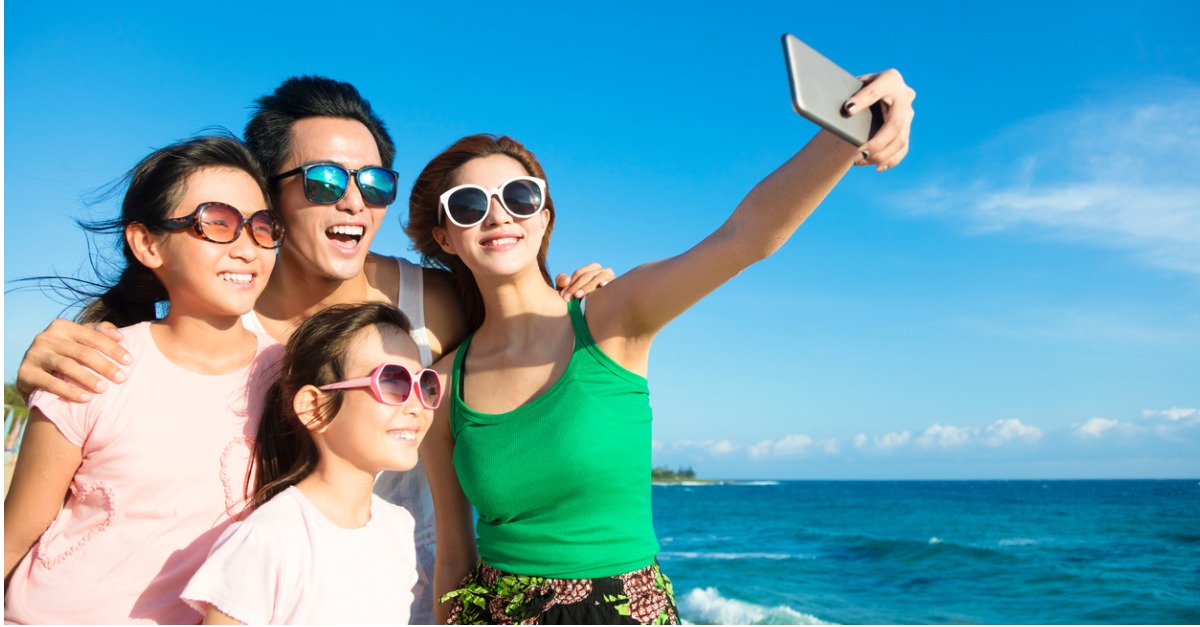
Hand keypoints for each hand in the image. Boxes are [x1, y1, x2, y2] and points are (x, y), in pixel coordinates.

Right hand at [16, 319, 131, 402]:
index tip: (130, 361)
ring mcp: (34, 354)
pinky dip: (70, 391)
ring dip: (88, 378)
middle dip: (104, 366)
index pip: (93, 336)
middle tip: (122, 378)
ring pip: (67, 365)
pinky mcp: (25, 372)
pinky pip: (51, 382)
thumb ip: (98, 333)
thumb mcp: (79, 341)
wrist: (32, 375)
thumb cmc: (65, 355)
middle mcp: (46, 337)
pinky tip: (86, 398)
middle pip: (82, 352)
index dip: (113, 348)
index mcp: (62, 326)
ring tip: (104, 389)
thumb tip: (120, 336)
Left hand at [555, 263, 614, 300]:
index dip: (570, 283)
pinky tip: (601, 286)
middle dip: (576, 286)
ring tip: (578, 295)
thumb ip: (561, 281)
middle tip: (568, 298)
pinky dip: (606, 282)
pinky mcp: (617, 286)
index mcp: (592, 269)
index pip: (579, 273)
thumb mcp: (567, 289)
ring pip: (598, 277)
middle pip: (588, 275)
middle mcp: (603, 271)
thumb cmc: (578, 298)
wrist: (594, 313)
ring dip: (587, 286)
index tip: (563, 295)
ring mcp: (611, 277)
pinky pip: (611, 282)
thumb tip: (566, 280)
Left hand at [844, 69, 915, 171]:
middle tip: (856, 154)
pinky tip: (877, 167)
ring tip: (858, 161)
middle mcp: (904, 95)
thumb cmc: (857, 88)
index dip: (863, 100)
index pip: (876, 91)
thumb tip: (841, 110)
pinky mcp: (907, 128)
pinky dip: (891, 160)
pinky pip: (903, 148)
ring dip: (880, 155)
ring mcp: (909, 113)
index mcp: (890, 78)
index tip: (848, 109)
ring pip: (900, 139)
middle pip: (895, 124)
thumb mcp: (853, 84)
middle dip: (876, 142)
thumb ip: (848, 92)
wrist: (871, 93)